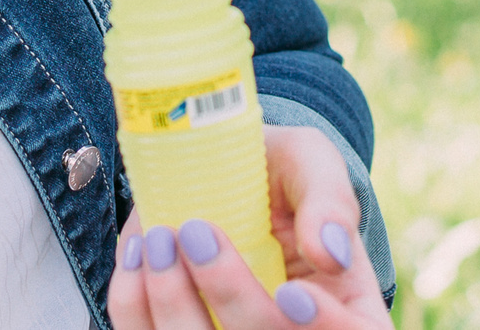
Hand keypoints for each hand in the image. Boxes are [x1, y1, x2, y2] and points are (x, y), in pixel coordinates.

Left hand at [109, 126, 389, 328]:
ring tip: (158, 240)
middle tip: (198, 231)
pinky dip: (133, 305)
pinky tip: (136, 254)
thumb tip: (328, 250)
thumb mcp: (313, 166)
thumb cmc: (281, 172)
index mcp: (345, 307)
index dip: (324, 329)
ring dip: (172, 305)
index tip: (292, 290)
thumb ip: (328, 200)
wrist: (227, 169)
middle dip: (230, 298)